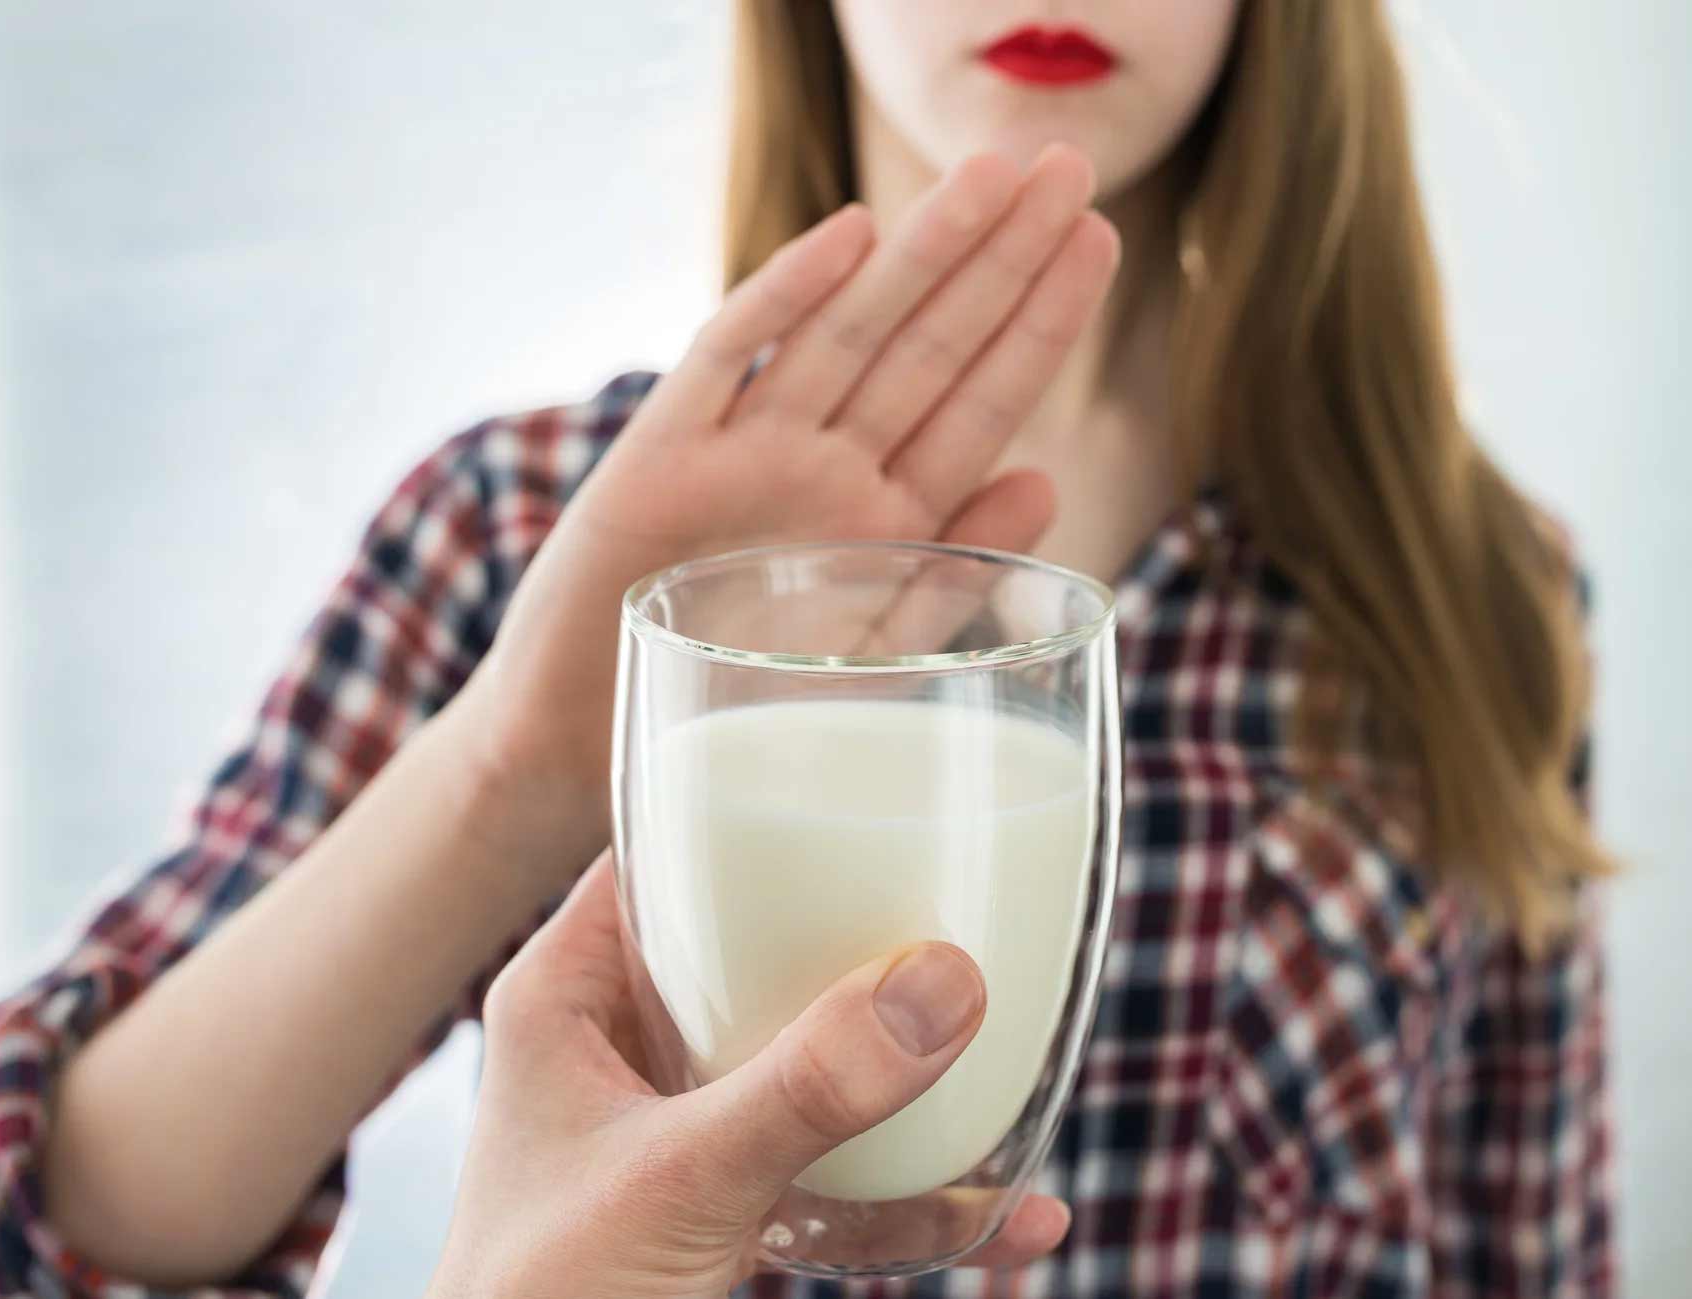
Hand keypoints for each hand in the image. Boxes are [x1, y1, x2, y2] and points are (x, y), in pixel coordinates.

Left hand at [427, 856, 1071, 1298]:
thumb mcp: (677, 1179)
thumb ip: (805, 1087)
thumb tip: (943, 986)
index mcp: (571, 1000)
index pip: (661, 860)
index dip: (751, 814)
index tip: (865, 787)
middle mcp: (626, 1056)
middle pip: (760, 956)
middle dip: (868, 951)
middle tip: (967, 913)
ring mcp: (681, 1141)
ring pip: (816, 1072)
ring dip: (915, 1081)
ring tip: (1016, 1062)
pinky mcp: (728, 1222)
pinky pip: (841, 1186)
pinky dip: (924, 1202)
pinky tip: (1012, 1213)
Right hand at [446, 147, 1116, 864]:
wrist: (590, 753)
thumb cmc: (731, 721)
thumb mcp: (863, 658)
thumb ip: (948, 570)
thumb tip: (1045, 480)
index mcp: (885, 518)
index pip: (983, 399)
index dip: (1042, 319)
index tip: (1101, 238)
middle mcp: (824, 470)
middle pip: (930, 344)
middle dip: (1002, 256)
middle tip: (1068, 164)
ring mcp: (746, 453)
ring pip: (849, 334)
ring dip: (922, 255)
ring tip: (993, 175)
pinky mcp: (664, 454)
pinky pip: (730, 360)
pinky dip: (785, 298)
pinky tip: (850, 235)